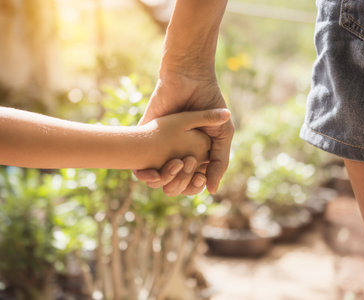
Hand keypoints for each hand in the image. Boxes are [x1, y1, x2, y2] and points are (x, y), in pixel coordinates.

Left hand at [135, 71, 234, 195]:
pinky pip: (141, 169)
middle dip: (182, 183)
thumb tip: (212, 191)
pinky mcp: (144, 140)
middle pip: (176, 185)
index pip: (192, 182)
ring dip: (168, 179)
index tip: (199, 180)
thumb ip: (219, 162)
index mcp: (195, 154)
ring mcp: (160, 149)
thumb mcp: (222, 134)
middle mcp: (177, 154)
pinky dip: (147, 176)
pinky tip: (155, 171)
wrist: (188, 79)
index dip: (196, 185)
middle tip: (189, 167)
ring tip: (178, 162)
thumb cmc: (208, 102)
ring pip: (159, 180)